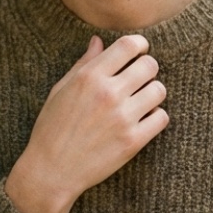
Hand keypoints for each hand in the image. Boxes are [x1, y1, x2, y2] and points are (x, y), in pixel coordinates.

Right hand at [6, 35, 167, 212]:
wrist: (51, 171)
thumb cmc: (52, 128)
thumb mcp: (61, 90)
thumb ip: (84, 64)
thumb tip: (98, 41)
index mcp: (90, 77)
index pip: (129, 45)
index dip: (139, 44)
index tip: (139, 50)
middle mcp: (108, 93)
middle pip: (150, 65)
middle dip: (147, 68)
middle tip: (140, 77)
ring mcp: (122, 118)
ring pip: (159, 90)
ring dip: (153, 92)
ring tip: (141, 99)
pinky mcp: (133, 141)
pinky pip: (161, 118)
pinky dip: (155, 117)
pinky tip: (143, 119)